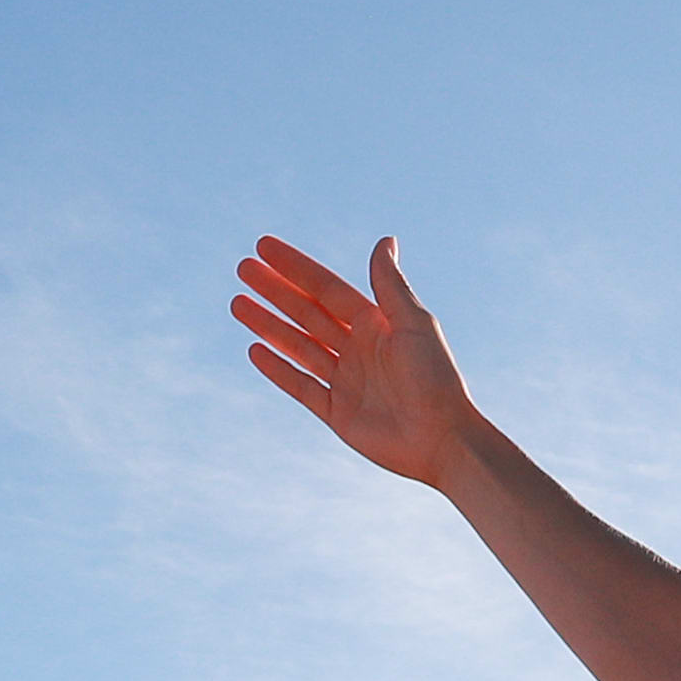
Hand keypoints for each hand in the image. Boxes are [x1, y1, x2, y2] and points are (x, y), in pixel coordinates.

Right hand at [232, 235, 480, 487]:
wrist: (443, 440)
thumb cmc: (436, 378)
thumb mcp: (414, 324)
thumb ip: (390, 285)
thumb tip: (385, 240)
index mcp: (376, 324)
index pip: (326, 288)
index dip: (295, 268)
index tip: (263, 247)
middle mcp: (359, 349)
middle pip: (307, 313)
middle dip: (275, 291)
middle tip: (242, 269)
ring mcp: (346, 381)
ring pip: (298, 346)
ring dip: (269, 324)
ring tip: (237, 303)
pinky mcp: (339, 414)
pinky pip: (301, 386)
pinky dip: (278, 369)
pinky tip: (255, 350)